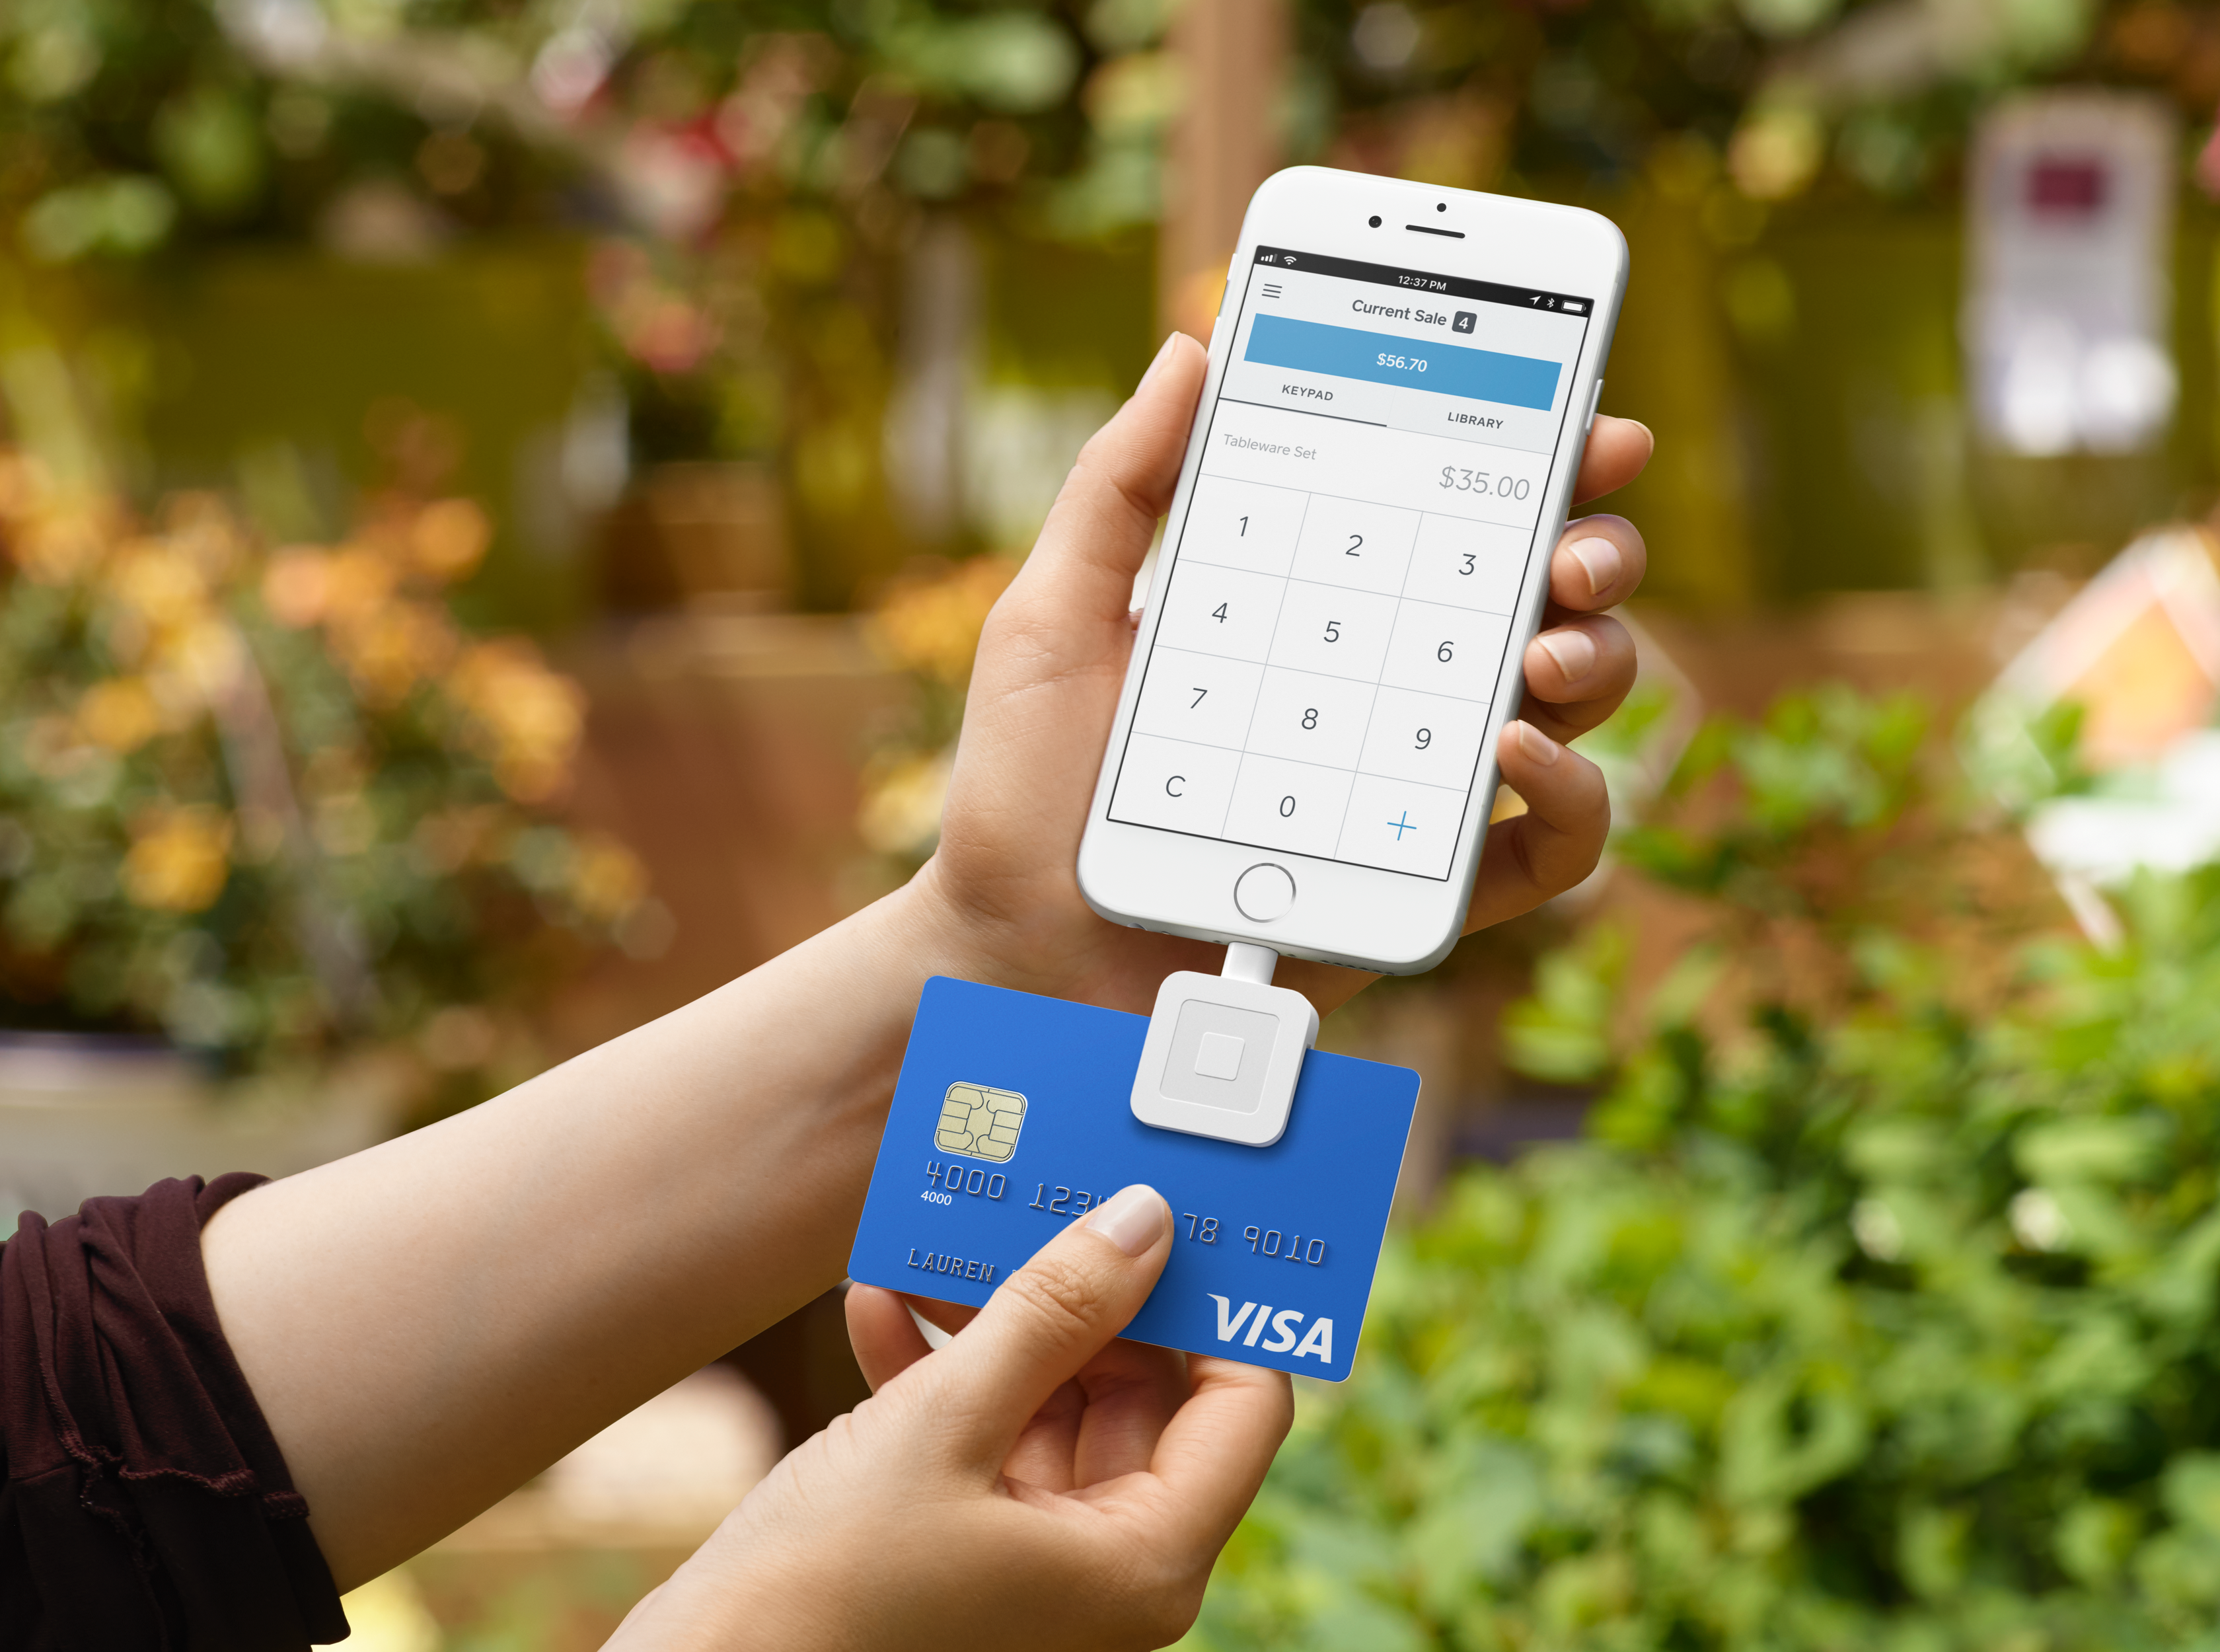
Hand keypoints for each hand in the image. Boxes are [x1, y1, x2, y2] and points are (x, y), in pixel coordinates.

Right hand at [604, 1186, 1289, 1651]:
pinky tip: (876, 1306)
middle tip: (1043, 1197)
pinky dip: (938, 1377)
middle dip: (1083, 1295)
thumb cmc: (822, 1586)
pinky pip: (983, 1446)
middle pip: (1141, 1397)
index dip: (1216, 1302)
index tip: (1179, 1209)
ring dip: (995, 1324)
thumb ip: (1052, 1312)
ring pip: (1051, 1408)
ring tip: (941, 1241)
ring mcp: (1035, 1570)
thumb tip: (1145, 1221)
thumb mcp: (944, 1424)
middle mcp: (1107, 1575)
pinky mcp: (965, 1559)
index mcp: (1143, 1563)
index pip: (1241, 1405)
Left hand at [910, 331, 1653, 1015]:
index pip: (1452, 518)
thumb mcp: (1053, 618)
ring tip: (1541, 649)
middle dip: (1597, 552)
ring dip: (1599, 659)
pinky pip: (1548, 850)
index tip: (1593, 418)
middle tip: (1573, 550)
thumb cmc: (1029, 788)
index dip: (1542, 461)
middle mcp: (1385, 688)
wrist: (1013, 952)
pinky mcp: (1419, 890)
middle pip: (1542, 598)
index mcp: (1318, 608)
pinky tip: (1513, 751)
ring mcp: (1412, 788)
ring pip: (1571, 706)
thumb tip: (1194, 345)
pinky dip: (1570, 795)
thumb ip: (1120, 487)